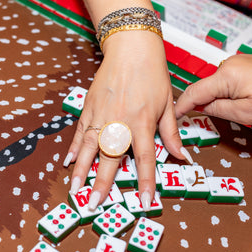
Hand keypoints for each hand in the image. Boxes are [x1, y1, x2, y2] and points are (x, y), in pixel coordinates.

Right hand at [64, 31, 191, 209]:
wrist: (131, 47)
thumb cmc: (153, 75)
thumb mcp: (168, 104)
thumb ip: (172, 133)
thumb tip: (182, 157)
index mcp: (143, 123)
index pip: (145, 159)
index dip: (146, 182)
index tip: (144, 202)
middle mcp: (120, 122)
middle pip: (110, 158)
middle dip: (102, 183)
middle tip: (93, 204)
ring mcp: (102, 115)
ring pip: (90, 147)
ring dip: (82, 170)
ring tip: (75, 190)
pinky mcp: (89, 107)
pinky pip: (80, 131)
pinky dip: (74, 147)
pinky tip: (68, 162)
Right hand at [175, 54, 251, 124]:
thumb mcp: (244, 113)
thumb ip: (217, 110)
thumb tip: (201, 108)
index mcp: (226, 75)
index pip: (193, 92)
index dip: (181, 106)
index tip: (173, 115)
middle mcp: (231, 64)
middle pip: (204, 87)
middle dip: (200, 103)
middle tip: (200, 120)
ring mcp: (240, 62)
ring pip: (217, 84)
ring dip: (216, 98)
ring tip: (231, 112)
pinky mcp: (249, 64)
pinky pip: (228, 79)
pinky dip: (227, 92)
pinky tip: (239, 102)